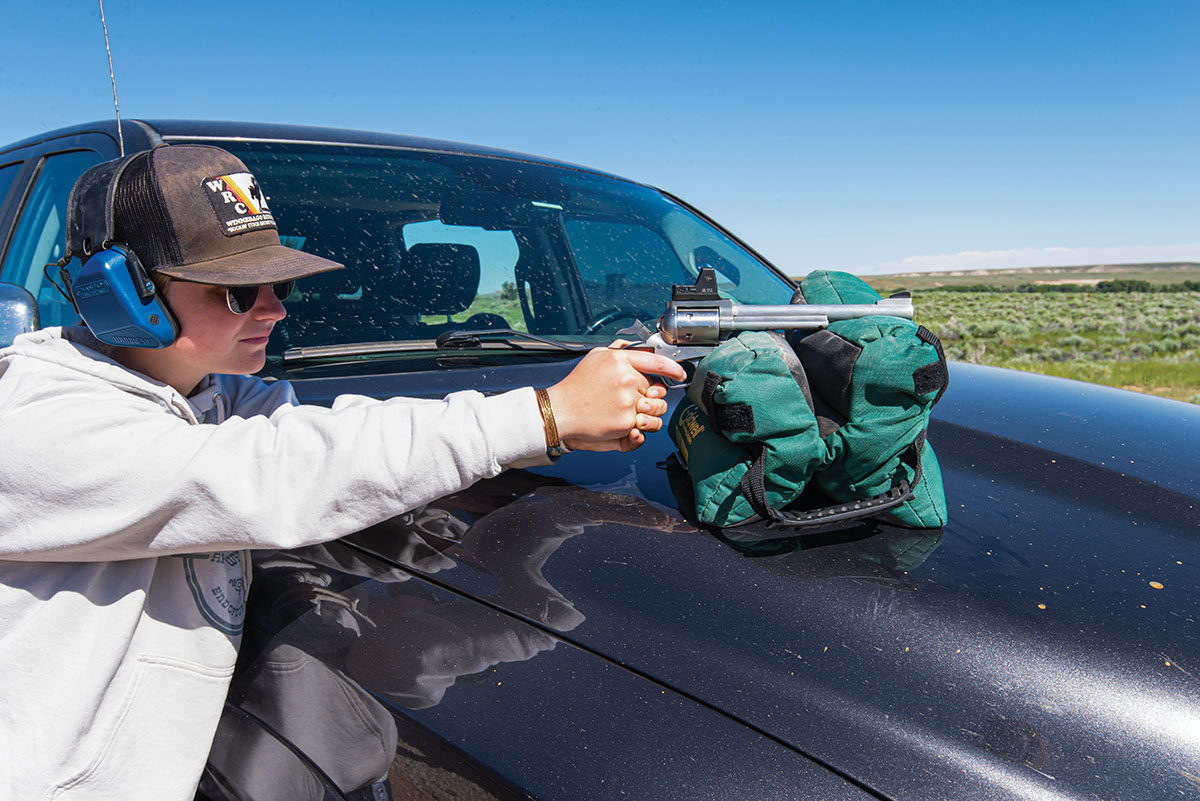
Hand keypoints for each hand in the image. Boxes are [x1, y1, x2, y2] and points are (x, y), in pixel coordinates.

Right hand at [546, 342, 686, 451]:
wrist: (559, 412)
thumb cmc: (576, 386)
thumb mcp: (595, 357)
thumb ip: (619, 349)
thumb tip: (639, 347)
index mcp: (620, 360)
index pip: (658, 363)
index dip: (674, 369)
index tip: (680, 374)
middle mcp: (626, 379)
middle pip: (658, 390)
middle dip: (651, 396)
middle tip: (634, 399)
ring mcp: (627, 402)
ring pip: (655, 410)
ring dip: (648, 413)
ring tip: (629, 412)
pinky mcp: (625, 422)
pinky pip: (645, 426)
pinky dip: (638, 427)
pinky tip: (622, 422)